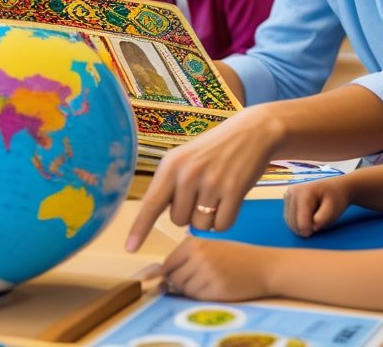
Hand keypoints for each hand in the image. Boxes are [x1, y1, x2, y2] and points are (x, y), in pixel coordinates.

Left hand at [126, 108, 281, 250]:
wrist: (251, 133)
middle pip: (178, 220)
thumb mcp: (184, 159)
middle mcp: (188, 174)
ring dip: (208, 218)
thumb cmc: (214, 150)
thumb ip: (170, 185)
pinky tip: (229, 202)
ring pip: (200, 225)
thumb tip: (159, 216)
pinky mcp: (234, 191)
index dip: (140, 228)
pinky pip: (222, 226)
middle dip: (189, 213)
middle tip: (201, 193)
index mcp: (171, 166)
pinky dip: (225, 221)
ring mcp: (212, 183)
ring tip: (216, 194)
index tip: (130, 248)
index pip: (151, 203)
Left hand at [160, 237, 273, 301]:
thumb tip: (158, 274)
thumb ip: (186, 257)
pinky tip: (217, 288)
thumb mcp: (210, 247)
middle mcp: (198, 257)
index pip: (167, 264)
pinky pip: (198, 298)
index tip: (181, 275)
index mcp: (193, 243)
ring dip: (193, 290)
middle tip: (200, 279)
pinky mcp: (216, 290)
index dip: (172, 273)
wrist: (265, 266)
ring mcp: (207, 274)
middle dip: (182, 283)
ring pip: (184, 290)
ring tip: (211, 282)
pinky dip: (203, 297)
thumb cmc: (236, 256)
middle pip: (173, 278)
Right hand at [284, 176, 350, 236]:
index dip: (308, 230)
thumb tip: (313, 227)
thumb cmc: (335, 199)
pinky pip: (288, 217)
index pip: (301, 221)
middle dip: (304, 228)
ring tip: (313, 218)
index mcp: (304, 193)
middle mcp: (292, 192)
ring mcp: (287, 194)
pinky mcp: (286, 198)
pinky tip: (307, 216)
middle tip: (317, 224)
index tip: (317, 230)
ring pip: (289, 221)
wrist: (334, 187)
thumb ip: (323, 218)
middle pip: (292, 222)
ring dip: (300, 226)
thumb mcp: (333, 209)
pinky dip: (297, 221)